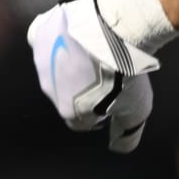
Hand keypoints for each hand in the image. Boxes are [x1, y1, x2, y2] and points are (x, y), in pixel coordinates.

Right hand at [27, 0, 161, 153]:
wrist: (112, 30)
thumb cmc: (126, 72)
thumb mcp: (138, 109)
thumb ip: (127, 132)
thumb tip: (121, 148)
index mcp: (70, 111)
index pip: (82, 121)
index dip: (99, 113)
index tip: (113, 101)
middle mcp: (49, 89)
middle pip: (67, 93)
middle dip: (84, 87)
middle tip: (108, 72)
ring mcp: (41, 61)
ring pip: (54, 66)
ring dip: (71, 62)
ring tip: (97, 50)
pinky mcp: (40, 34)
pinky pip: (44, 39)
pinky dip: (56, 37)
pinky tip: (72, 32)